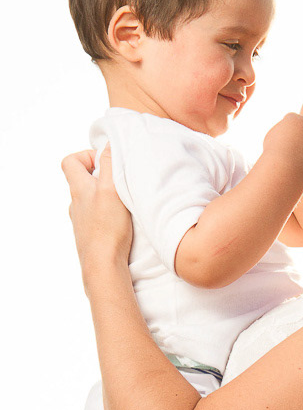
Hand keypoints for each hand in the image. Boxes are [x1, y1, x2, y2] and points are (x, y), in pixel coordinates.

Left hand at [62, 144, 132, 286]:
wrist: (103, 265)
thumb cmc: (107, 228)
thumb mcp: (111, 189)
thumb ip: (110, 164)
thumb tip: (108, 145)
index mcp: (79, 189)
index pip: (70, 162)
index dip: (86, 156)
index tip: (105, 162)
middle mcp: (76, 204)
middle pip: (83, 181)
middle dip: (102, 177)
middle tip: (120, 182)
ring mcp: (83, 221)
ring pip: (92, 201)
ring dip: (107, 198)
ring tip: (125, 203)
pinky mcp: (92, 236)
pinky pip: (98, 219)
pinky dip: (109, 216)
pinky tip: (123, 223)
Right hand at [263, 112, 302, 174]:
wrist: (283, 166)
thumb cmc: (274, 153)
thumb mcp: (271, 137)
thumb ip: (281, 132)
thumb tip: (287, 133)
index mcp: (295, 118)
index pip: (294, 120)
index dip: (289, 131)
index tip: (284, 141)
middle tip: (295, 148)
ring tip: (302, 156)